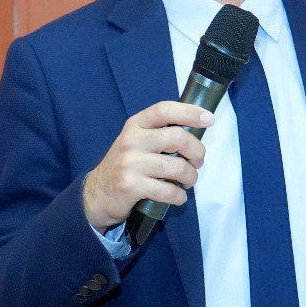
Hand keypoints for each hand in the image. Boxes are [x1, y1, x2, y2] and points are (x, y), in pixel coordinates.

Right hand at [82, 101, 213, 230]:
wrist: (96, 194)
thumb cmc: (125, 165)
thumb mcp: (136, 142)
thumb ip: (159, 133)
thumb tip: (195, 130)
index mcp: (135, 125)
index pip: (165, 110)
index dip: (190, 112)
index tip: (209, 118)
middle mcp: (132, 140)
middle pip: (179, 138)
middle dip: (197, 152)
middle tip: (197, 162)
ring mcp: (131, 163)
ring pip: (179, 167)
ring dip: (191, 177)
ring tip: (187, 181)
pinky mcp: (132, 186)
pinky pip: (169, 191)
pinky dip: (180, 196)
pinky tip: (177, 196)